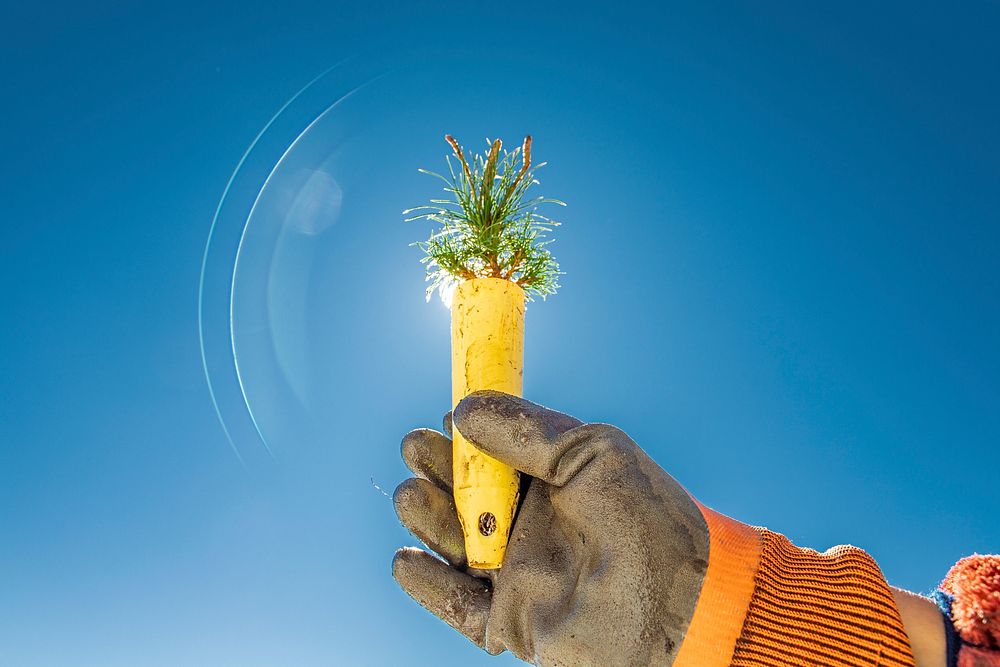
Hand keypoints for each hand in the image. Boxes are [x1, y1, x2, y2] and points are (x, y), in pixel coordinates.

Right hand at [392, 391, 709, 665]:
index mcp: (553, 486)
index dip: (465, 437)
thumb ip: (528, 431)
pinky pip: (456, 605)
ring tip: (412, 494)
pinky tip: (405, 558)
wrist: (679, 605)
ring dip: (427, 518)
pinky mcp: (510, 622)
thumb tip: (464, 408)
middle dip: (438, 471)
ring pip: (455, 545)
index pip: (494, 457)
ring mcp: (518, 576)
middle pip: (465, 497)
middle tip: (418, 448)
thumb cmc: (647, 520)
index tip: (442, 416)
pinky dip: (426, 585)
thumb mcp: (592, 454)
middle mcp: (531, 528)